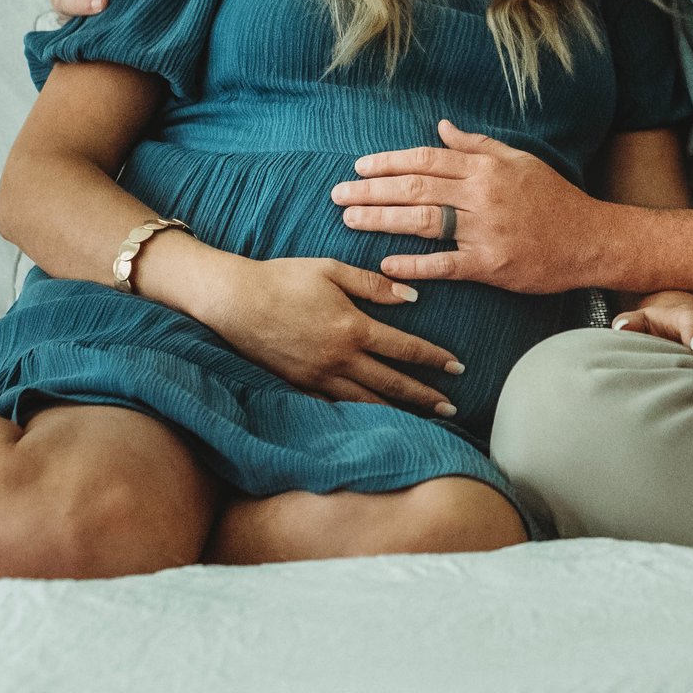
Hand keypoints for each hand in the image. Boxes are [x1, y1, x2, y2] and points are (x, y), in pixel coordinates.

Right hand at [195, 254, 466, 414]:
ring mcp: (318, 377)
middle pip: (392, 383)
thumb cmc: (284, 278)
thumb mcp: (332, 270)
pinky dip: (360, 417)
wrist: (235, 301)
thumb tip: (412, 296)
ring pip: (367, 402)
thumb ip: (374, 284)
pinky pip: (336, 408)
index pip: (405, 348)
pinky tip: (375, 423)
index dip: (434, 358)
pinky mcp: (299, 386)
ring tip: (423, 421)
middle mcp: (340, 359)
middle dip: (425, 395)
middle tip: (452, 405)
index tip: (457, 367)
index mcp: (353, 328)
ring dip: (399, 412)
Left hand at [333, 120, 600, 293]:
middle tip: (337, 195)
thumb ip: (478, 145)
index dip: (388, 162)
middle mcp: (482, 195)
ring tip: (350, 221)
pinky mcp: (491, 265)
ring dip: (382, 220)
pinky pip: (444, 265)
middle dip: (371, 190)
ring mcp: (485, 231)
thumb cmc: (554, 198)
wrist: (591, 239)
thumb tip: (442, 126)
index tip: (359, 166)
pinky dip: (414, 264)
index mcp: (486, 168)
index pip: (426, 159)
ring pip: (423, 221)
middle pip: (416, 188)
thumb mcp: (519, 160)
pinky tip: (386, 263)